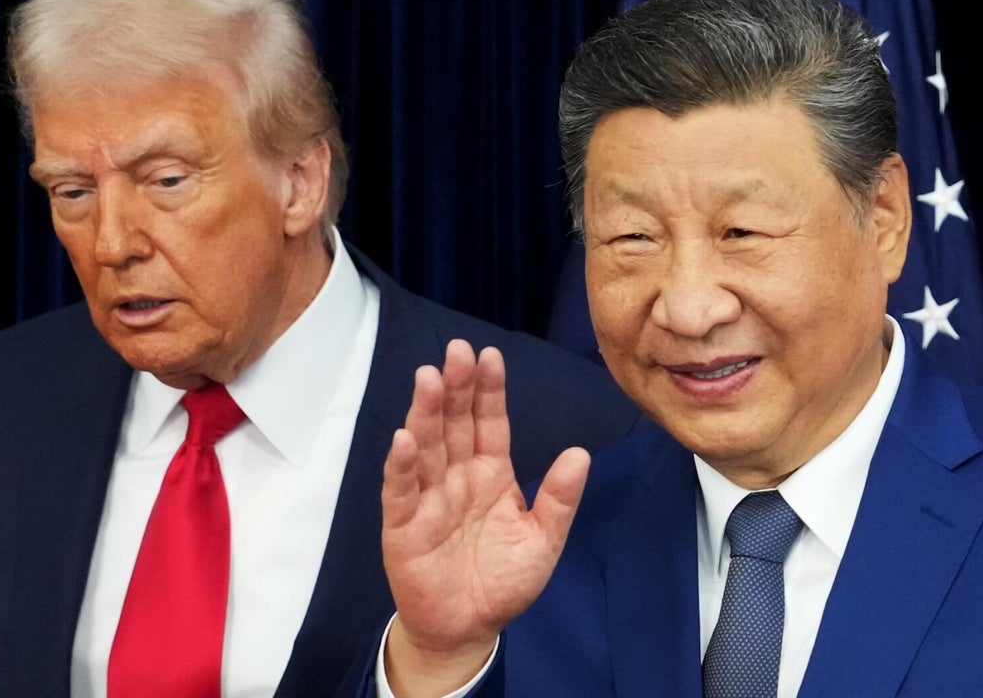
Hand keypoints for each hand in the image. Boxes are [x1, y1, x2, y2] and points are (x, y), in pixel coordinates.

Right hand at [381, 339, 590, 695]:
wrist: (468, 630)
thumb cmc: (503, 582)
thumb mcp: (543, 540)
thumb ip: (558, 498)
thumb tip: (580, 454)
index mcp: (491, 474)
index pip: (489, 422)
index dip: (489, 390)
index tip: (490, 355)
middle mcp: (458, 477)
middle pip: (455, 424)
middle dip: (456, 388)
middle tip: (457, 351)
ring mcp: (428, 498)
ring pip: (427, 447)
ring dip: (425, 413)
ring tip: (428, 379)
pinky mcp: (404, 525)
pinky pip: (402, 491)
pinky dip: (402, 466)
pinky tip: (404, 439)